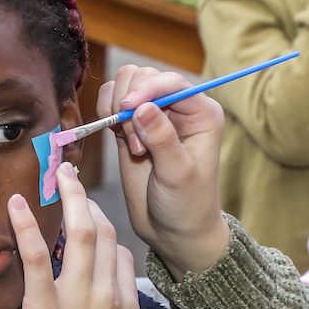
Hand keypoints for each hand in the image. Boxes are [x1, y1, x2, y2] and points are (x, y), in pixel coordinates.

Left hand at [12, 163, 156, 308]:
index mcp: (128, 308)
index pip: (121, 256)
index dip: (105, 237)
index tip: (88, 224)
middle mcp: (108, 294)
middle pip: (104, 234)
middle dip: (88, 202)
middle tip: (72, 180)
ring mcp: (78, 298)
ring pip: (80, 233)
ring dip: (69, 198)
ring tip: (58, 173)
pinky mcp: (44, 308)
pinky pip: (37, 259)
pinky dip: (27, 228)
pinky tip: (18, 205)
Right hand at [99, 65, 230, 279]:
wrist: (174, 231)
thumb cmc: (187, 206)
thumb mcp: (179, 175)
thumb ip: (162, 139)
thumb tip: (142, 107)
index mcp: (201, 112)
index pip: (170, 81)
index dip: (146, 89)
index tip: (127, 108)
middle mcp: (179, 107)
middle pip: (143, 76)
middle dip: (130, 104)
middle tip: (136, 144)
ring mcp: (154, 114)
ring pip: (124, 84)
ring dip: (117, 110)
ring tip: (132, 146)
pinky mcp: (132, 125)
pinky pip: (111, 101)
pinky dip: (106, 113)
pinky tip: (119, 139)